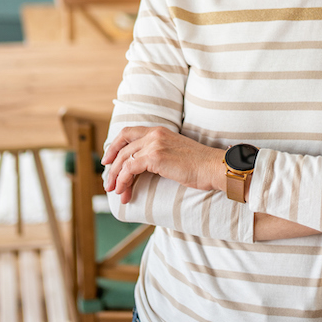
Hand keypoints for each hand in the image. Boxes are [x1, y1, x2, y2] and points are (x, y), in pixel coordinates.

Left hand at [102, 127, 224, 203]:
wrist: (212, 167)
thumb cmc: (199, 165)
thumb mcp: (175, 153)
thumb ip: (159, 154)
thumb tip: (142, 167)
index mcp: (159, 131)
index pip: (128, 132)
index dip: (115, 145)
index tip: (109, 160)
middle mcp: (154, 134)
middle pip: (122, 145)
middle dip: (111, 164)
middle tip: (108, 180)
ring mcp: (154, 144)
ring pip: (124, 159)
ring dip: (116, 176)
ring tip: (115, 191)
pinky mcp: (155, 156)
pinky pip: (130, 168)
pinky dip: (124, 180)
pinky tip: (124, 191)